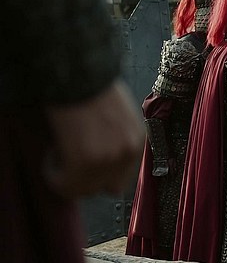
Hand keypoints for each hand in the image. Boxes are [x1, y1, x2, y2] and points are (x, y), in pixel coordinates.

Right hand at [44, 80, 143, 196]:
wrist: (78, 72)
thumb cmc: (92, 87)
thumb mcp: (119, 114)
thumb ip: (117, 137)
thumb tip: (103, 154)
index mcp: (138, 139)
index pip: (124, 176)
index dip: (103, 174)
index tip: (87, 166)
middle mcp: (127, 151)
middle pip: (108, 188)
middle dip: (88, 179)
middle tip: (71, 163)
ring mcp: (107, 159)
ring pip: (85, 189)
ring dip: (68, 177)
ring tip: (59, 155)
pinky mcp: (84, 162)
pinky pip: (66, 185)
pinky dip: (54, 175)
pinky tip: (51, 156)